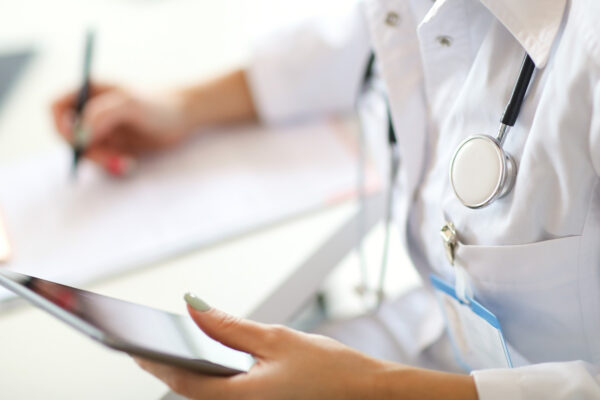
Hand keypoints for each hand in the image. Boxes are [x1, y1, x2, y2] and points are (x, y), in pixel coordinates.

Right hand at [51, 83, 190, 175]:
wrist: (185, 117)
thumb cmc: (160, 103)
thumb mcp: (130, 104)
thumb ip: (102, 114)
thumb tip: (80, 135)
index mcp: (89, 91)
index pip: (56, 108)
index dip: (61, 126)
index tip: (79, 141)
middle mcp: (90, 110)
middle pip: (68, 135)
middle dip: (86, 150)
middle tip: (108, 160)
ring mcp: (100, 129)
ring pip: (84, 152)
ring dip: (101, 161)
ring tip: (125, 163)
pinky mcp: (112, 146)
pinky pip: (100, 161)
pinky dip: (111, 166)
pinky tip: (129, 164)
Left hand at [136, 294, 478, 399]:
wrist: (368, 396)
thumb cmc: (331, 373)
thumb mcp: (278, 340)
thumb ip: (231, 327)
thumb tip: (195, 309)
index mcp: (238, 399)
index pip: (180, 379)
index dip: (151, 359)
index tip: (130, 341)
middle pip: (190, 388)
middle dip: (167, 362)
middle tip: (145, 337)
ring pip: (207, 393)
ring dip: (190, 369)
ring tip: (173, 343)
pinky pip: (226, 395)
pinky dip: (214, 377)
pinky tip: (212, 358)